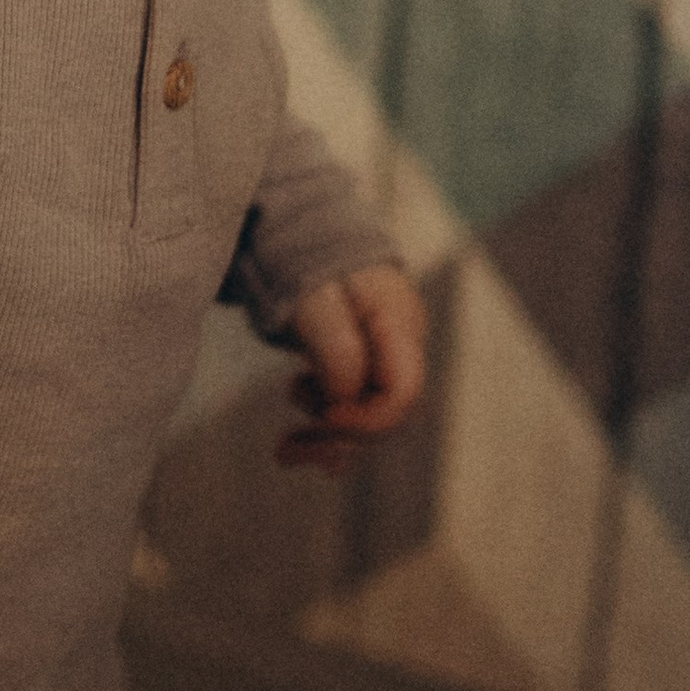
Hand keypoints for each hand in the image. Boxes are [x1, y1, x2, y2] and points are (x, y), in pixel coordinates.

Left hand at [279, 263, 426, 472]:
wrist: (307, 240)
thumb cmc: (313, 263)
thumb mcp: (316, 299)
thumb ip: (337, 347)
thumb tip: (345, 398)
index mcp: (399, 325)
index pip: (404, 393)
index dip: (368, 418)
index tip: (324, 416)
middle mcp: (400, 350)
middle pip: (389, 416)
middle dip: (342, 436)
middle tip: (290, 442)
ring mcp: (383, 363)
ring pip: (369, 422)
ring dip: (328, 443)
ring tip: (284, 450)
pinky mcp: (362, 373)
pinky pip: (352, 415)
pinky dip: (324, 435)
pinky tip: (295, 448)